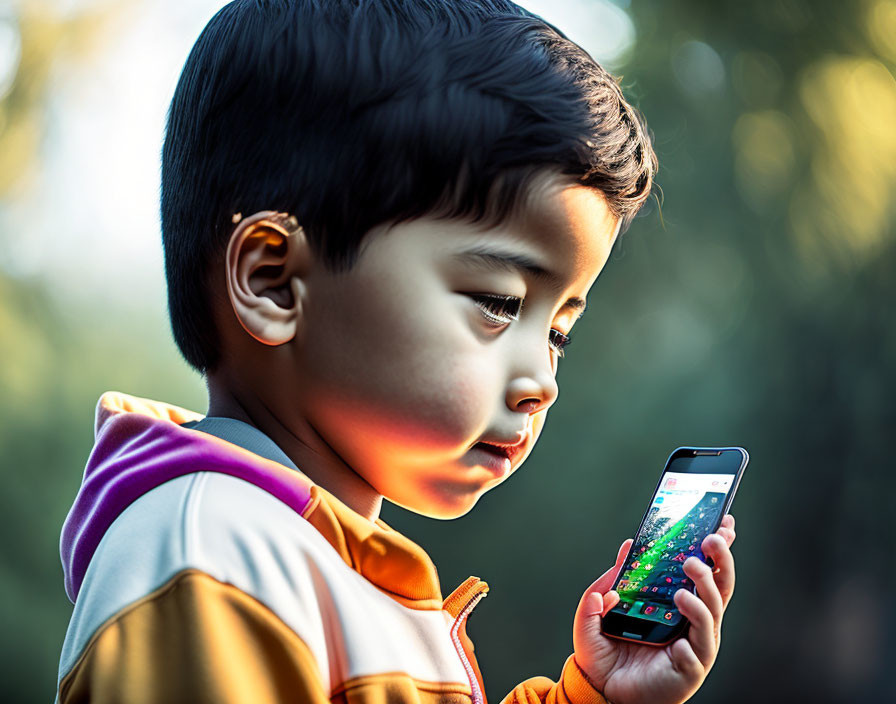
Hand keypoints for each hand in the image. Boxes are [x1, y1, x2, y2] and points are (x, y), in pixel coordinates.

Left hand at [572, 514, 736, 703]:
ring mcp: (694, 647)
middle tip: (709, 543)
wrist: (600, 690)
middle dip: (720, 563)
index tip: (725, 523)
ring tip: (682, 589)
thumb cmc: (607, 651)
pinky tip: (678, 645)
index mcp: (680, 603)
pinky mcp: (687, 672)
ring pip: (711, 617)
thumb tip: (625, 548)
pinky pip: (695, 657)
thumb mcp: (596, 612)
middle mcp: (693, 622)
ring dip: (701, 598)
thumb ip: (607, 581)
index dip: (719, 548)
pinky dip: (689, 648)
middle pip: (719, 589)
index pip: (707, 570)